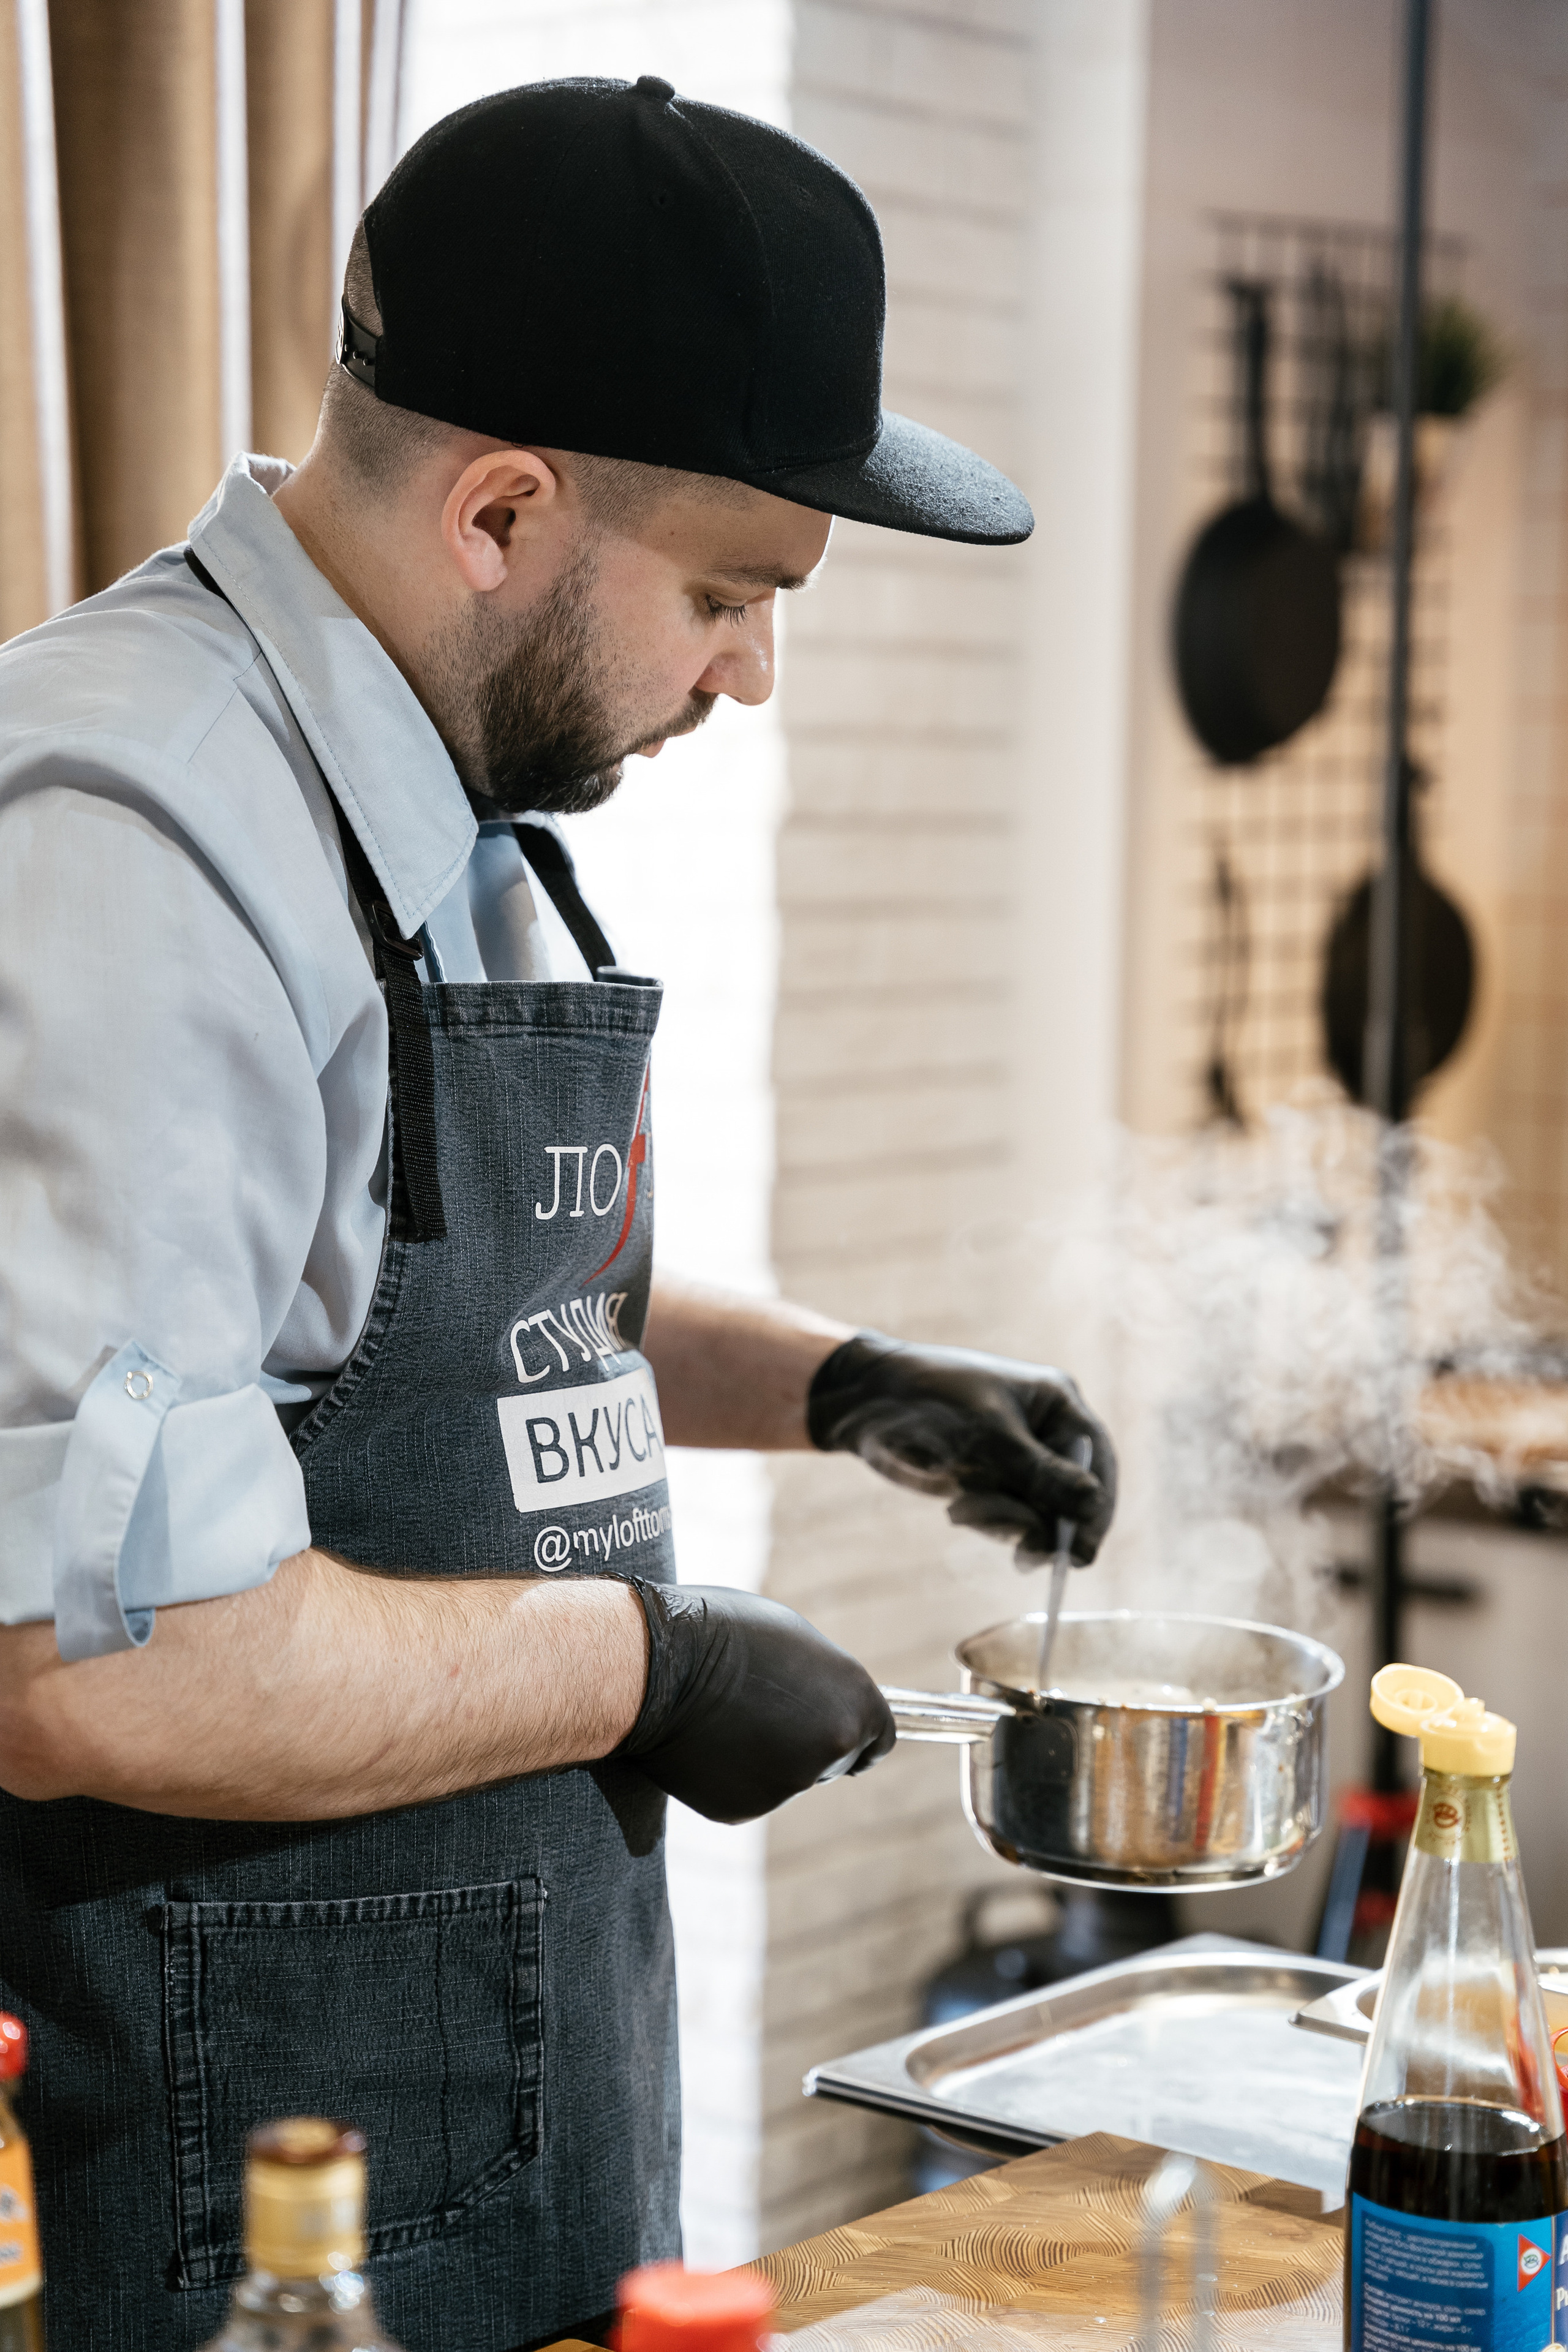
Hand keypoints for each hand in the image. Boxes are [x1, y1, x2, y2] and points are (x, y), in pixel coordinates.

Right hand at [618, 1581, 894, 1823]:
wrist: (656, 1665)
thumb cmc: (722, 1632)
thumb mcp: (794, 1640)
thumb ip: (824, 1682)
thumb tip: (827, 1704)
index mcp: (854, 1702)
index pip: (879, 1739)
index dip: (859, 1734)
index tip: (838, 1729)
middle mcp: (832, 1748)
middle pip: (834, 1760)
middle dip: (810, 1742)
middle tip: (766, 1711)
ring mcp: (788, 1784)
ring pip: (788, 1777)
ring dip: (769, 1756)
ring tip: (726, 1716)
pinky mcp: (744, 1808)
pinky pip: (748, 1792)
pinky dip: (733, 1774)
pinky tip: (707, 1741)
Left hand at [806, 1330, 1116, 1566]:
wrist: (866, 1399)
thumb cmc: (931, 1399)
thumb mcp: (989, 1436)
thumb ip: (1041, 1475)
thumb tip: (1093, 1507)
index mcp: (1057, 1404)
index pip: (1095, 1461)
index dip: (1095, 1508)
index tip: (1083, 1550)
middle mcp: (1045, 1432)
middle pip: (1072, 1494)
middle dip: (1044, 1522)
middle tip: (1024, 1553)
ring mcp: (1018, 1459)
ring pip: (1039, 1512)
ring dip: (1006, 1521)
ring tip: (963, 1508)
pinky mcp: (991, 1481)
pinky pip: (1009, 1517)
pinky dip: (988, 1520)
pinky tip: (957, 1508)